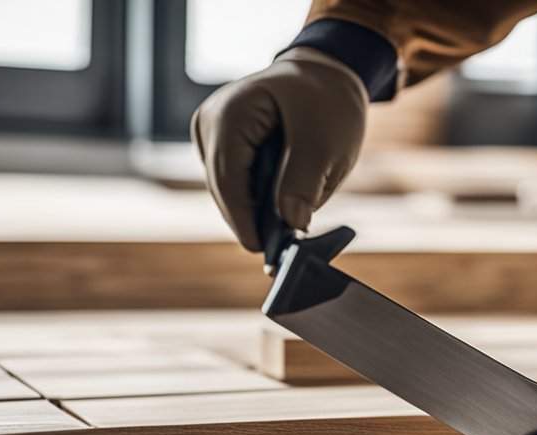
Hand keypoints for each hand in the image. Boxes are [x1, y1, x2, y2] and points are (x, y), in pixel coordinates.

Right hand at [191, 47, 367, 250]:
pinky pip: (237, 183)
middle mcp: (209, 124)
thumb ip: (304, 183)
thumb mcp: (325, 143)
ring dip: (256, 212)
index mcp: (228, 115)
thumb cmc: (327, 103)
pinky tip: (281, 212)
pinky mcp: (222, 147)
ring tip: (285, 236)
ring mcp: (212, 135)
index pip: (228, 181)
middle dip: (251, 221)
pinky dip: (258, 199)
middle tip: (280, 256)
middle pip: (224, 189)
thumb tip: (291, 225)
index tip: (264, 251)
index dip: (244, 220)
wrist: (326, 76)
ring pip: (229, 190)